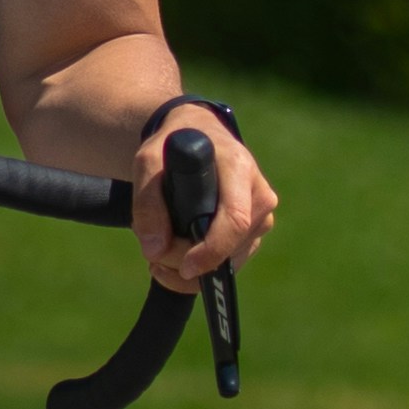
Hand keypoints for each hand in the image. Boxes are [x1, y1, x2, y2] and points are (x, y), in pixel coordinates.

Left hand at [130, 102, 279, 287]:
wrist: (195, 137)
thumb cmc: (172, 146)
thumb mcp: (148, 161)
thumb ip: (147, 203)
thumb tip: (155, 249)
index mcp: (239, 168)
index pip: (236, 219)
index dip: (212, 249)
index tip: (186, 267)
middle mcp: (259, 195)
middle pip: (230, 248)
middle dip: (186, 261)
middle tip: (152, 254)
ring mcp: (261, 217)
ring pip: (229, 262)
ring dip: (188, 269)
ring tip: (159, 249)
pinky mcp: (253, 234)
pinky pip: (229, 264)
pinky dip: (199, 270)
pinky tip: (174, 256)